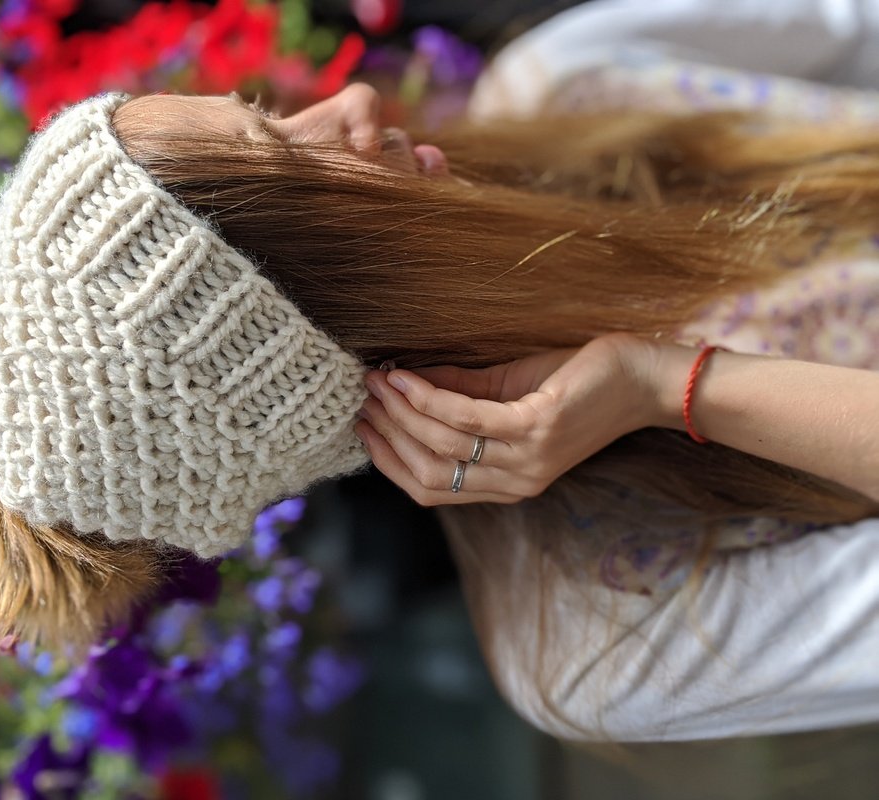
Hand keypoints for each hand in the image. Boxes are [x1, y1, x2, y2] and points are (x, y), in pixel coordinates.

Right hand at [355, 334, 662, 504]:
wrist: (641, 379)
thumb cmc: (576, 382)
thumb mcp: (505, 391)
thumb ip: (456, 393)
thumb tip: (397, 383)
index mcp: (506, 482)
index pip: (430, 488)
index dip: (389, 458)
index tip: (362, 424)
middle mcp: (515, 482)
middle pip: (428, 471)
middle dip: (388, 433)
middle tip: (362, 396)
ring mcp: (527, 460)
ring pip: (442, 446)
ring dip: (401, 412)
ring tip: (378, 381)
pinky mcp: (538, 429)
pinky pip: (467, 419)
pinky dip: (429, 397)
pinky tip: (407, 376)